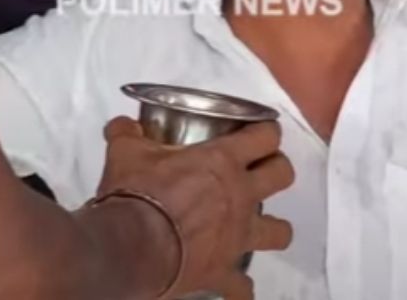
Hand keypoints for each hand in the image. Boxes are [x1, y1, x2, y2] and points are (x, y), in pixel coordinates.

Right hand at [97, 117, 294, 299]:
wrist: (131, 246)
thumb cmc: (135, 193)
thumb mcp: (124, 152)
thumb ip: (127, 133)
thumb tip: (124, 124)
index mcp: (221, 161)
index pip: (264, 137)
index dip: (266, 130)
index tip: (260, 131)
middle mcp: (240, 196)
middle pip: (282, 175)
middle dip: (276, 168)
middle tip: (259, 168)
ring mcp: (238, 236)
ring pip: (280, 232)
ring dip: (273, 228)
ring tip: (257, 226)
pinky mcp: (224, 270)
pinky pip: (242, 287)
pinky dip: (240, 287)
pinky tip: (233, 285)